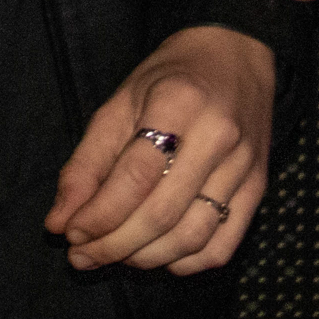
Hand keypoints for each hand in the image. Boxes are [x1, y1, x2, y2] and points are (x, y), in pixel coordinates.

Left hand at [47, 26, 274, 274]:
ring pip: (191, 237)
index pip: (135, 177)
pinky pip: (222, 246)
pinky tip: (156, 255)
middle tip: (82, 256)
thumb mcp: (120, 104)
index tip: (70, 233)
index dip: (99, 214)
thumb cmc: (170, 77)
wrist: (235, 54)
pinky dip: (184, 263)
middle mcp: (217, 136)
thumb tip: (60, 221)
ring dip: (145, 259)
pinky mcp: (258, 188)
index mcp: (178, 102)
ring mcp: (244, 166)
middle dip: (114, 245)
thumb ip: (87, 163)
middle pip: (161, 213)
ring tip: (113, 256)